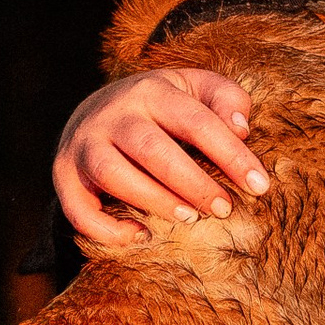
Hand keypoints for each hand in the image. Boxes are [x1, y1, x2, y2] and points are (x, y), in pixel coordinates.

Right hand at [52, 66, 268, 250]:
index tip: (259, 186)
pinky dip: (106, 230)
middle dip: (192, 182)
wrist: (94, 110)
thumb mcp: (194, 88)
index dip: (231, 154)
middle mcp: (114, 113)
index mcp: (152, 90)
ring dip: (152, 200)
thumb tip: (242, 130)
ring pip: (112, 174)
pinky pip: (78, 209)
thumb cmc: (160, 107)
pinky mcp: (64, 174)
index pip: (196, 121)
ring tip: (188, 218)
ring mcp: (84, 143)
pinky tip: (141, 236)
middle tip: (224, 208)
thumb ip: (226, 100)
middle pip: (151, 148)